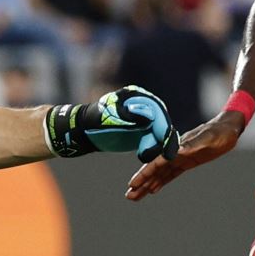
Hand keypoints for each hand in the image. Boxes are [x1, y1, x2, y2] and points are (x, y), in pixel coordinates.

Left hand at [46, 85, 178, 162]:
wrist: (86, 131)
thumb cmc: (96, 121)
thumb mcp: (111, 118)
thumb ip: (129, 117)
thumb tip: (149, 118)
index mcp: (138, 97)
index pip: (157, 111)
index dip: (162, 127)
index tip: (164, 140)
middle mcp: (146, 106)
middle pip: (162, 123)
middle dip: (165, 139)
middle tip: (168, 156)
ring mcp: (146, 119)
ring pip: (160, 134)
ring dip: (160, 147)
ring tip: (151, 158)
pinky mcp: (144, 131)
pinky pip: (154, 141)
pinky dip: (154, 150)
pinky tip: (149, 159)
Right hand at [126, 111, 241, 200]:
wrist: (228, 128)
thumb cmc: (220, 132)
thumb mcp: (208, 138)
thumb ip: (193, 144)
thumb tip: (179, 151)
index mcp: (178, 148)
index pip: (157, 163)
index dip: (145, 174)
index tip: (133, 184)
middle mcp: (176, 153)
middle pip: (155, 170)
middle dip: (142, 183)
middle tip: (129, 196)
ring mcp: (180, 158)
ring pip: (160, 174)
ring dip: (148, 184)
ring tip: (135, 196)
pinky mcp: (187, 162)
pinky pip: (170, 174)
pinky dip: (161, 182)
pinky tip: (153, 190)